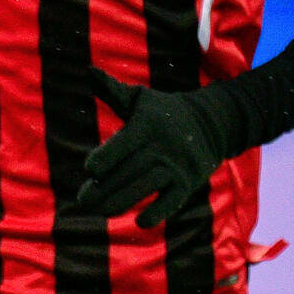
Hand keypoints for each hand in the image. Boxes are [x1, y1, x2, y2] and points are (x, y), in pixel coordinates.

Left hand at [72, 69, 226, 227]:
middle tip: (83, 201)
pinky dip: (157, 213)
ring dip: (120, 203)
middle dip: (103, 189)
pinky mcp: (188, 183)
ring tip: (99, 210)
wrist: (210, 123)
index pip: (123, 144)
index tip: (90, 170)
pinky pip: (173, 201)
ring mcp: (177, 166)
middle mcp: (163, 146)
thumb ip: (112, 90)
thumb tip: (88, 71)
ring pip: (146, 188)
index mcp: (148, 125)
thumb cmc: (162, 112)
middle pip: (129, 171)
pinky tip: (140, 222)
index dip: (105, 158)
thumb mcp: (139, 99)